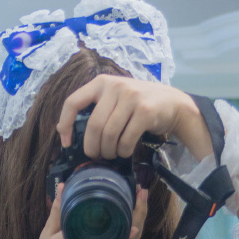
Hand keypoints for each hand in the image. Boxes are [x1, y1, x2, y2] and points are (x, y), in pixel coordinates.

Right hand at [38, 182, 147, 238]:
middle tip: (141, 190)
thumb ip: (58, 210)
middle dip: (141, 210)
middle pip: (134, 232)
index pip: (122, 228)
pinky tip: (130, 215)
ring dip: (139, 219)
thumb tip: (63, 187)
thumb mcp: (49, 233)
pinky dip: (131, 229)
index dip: (134, 211)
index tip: (136, 193)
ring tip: (139, 199)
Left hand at [57, 75, 211, 161]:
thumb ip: (97, 108)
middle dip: (93, 148)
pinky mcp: (145, 111)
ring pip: (109, 135)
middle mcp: (115, 86)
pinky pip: (126, 140)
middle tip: (97, 156)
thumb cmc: (138, 105)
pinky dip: (123, 152)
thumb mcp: (115, 98)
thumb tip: (72, 135)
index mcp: (101, 83)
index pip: (73, 101)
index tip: (67, 143)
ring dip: (109, 151)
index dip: (66, 124)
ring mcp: (131, 97)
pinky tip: (125, 152)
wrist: (172, 103)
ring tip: (112, 154)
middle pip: (93, 126)